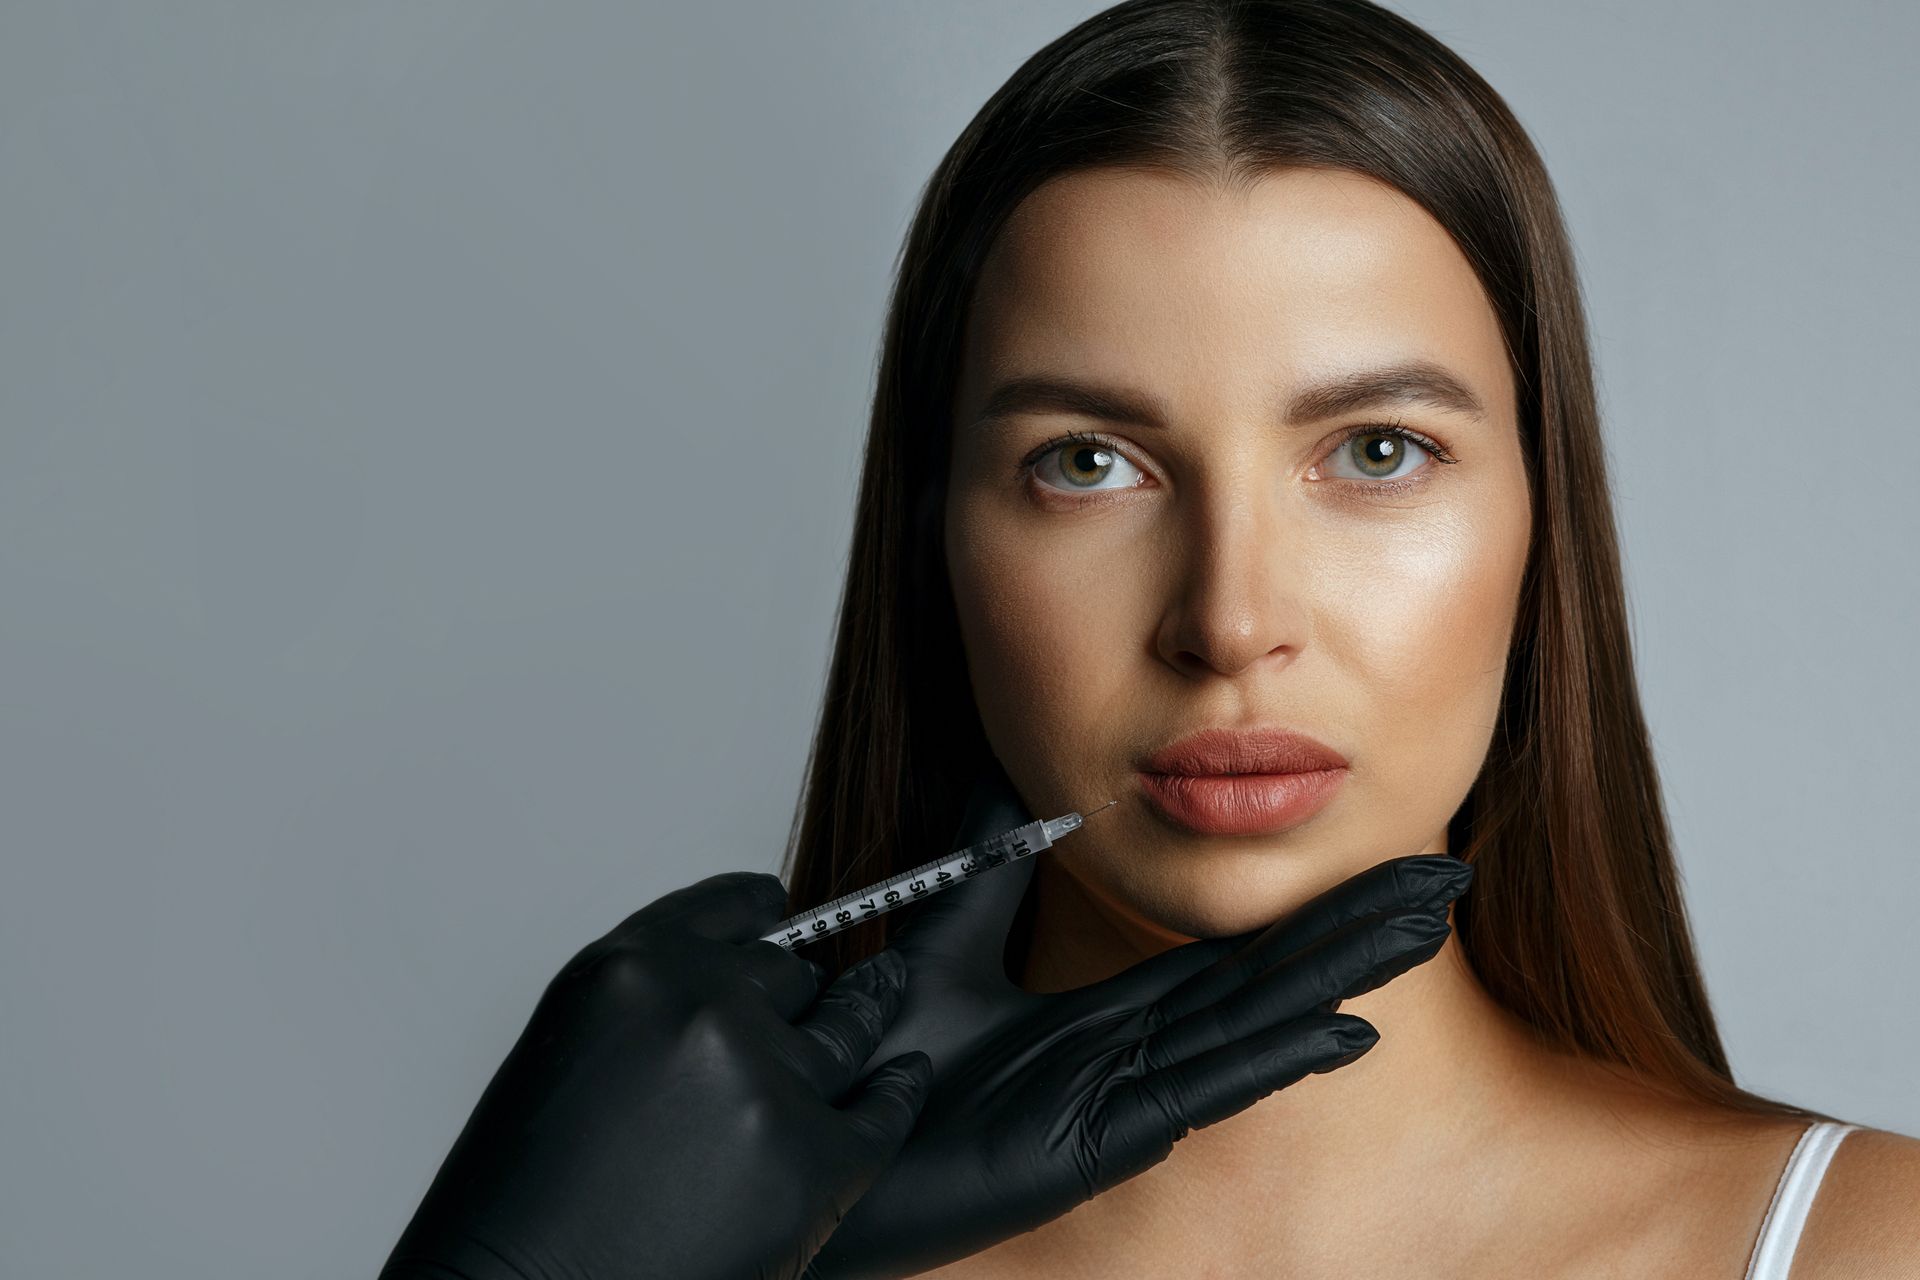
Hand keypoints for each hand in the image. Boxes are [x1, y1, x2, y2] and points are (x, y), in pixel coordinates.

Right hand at [379, 871, 933, 1279]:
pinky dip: (898, 1092)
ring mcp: (766, 1081)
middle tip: (822, 986)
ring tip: (886, 989)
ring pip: (843, 1027)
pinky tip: (907, 1075)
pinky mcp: (814, 1160)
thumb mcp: (565, 1055)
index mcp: (630, 970)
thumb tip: (712, 994)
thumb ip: (643, 1008)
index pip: (724, 910)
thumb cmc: (525, 1204)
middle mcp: (703, 1007)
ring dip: (863, 1012)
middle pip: (789, 972)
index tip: (779, 906)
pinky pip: (883, 1108)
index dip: (760, 908)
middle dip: (799, 987)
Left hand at [801, 758, 1472, 1279]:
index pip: (1224, 956)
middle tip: (1441, 883)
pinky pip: (1201, 1091)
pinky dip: (1273, 1057)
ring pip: (1251, 1027)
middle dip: (1350, 933)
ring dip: (1337, 978)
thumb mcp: (938, 945)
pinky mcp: (1098, 1140)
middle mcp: (1128, 1056)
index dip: (1299, 911)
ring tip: (1416, 931)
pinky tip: (1342, 1029)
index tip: (1369, 864)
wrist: (811, 1141)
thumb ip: (984, 870)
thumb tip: (1013, 776)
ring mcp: (1122, 1101)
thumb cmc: (871, 1069)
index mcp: (1101, 1017)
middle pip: (1262, 983)